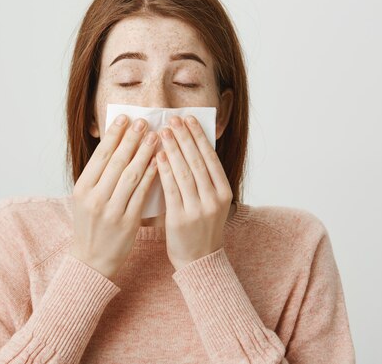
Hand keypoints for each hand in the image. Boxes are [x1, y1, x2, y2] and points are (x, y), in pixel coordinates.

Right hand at [69, 114, 158, 280]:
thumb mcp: (85, 198)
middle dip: (132, 139)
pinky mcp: (127, 222)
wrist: (92, 260)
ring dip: (145, 153)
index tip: (125, 118)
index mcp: (82, 188)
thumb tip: (115, 144)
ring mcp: (111, 211)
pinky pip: (142, 194)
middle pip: (116, 162)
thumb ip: (98, 175)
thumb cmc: (91, 225)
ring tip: (155, 137)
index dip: (114, 135)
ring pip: (130, 175)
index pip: (100, 156)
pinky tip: (160, 162)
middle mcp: (94, 198)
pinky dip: (151, 176)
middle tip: (144, 121)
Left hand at [155, 115, 233, 270]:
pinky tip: (157, 156)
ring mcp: (198, 209)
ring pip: (185, 172)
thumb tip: (190, 148)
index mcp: (224, 193)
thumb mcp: (211, 203)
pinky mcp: (181, 219)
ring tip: (162, 131)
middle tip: (172, 119)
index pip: (211, 158)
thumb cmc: (201, 229)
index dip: (199, 136)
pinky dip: (164, 170)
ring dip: (173, 149)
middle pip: (197, 161)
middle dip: (184, 137)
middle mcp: (214, 199)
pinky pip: (171, 189)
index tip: (189, 119)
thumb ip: (203, 180)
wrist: (199, 262)